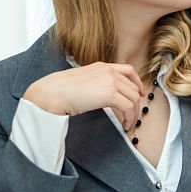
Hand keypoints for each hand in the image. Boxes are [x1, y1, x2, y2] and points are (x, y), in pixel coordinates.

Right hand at [23, 62, 145, 131]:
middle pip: (133, 87)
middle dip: (136, 103)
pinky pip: (128, 107)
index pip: (128, 71)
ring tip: (128, 124)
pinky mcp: (109, 94)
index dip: (137, 83)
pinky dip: (130, 118)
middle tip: (133, 115)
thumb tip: (102, 95)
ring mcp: (110, 81)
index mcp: (101, 66)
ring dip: (134, 113)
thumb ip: (95, 83)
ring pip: (133, 98)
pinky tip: (125, 125)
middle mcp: (108, 71)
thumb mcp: (81, 80)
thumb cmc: (58, 90)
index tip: (140, 93)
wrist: (50, 93)